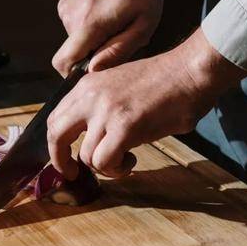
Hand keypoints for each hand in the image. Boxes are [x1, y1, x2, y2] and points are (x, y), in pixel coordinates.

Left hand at [47, 28, 244, 178]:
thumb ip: (99, 105)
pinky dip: (117, 169)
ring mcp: (106, 112)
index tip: (65, 158)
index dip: (56, 144)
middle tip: (73, 173)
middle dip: (61, 161)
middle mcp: (90, 97)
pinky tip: (131, 160)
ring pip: (86, 156)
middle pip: (56, 136)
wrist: (191, 72)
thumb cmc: (165, 81)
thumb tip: (88, 134)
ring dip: (105, 166)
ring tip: (125, 159)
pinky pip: (105, 162)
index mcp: (87, 85)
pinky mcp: (124, 127)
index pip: (55, 118)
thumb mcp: (119, 85)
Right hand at [53, 0, 164, 76]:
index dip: (74, 76)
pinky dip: (89, 28)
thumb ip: (119, 51)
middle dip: (92, 55)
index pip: (64, 62)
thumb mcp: (144, 24)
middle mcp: (71, 14)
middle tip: (119, 40)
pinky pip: (74, 28)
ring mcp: (66, 7)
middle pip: (72, 54)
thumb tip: (93, 70)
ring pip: (74, 41)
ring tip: (116, 23)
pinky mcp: (65, 2)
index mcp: (90, 22)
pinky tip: (107, 13)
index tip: (94, 73)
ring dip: (93, 40)